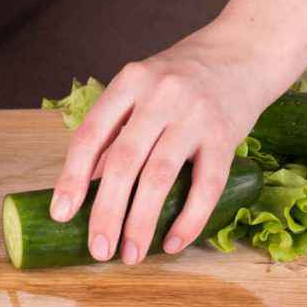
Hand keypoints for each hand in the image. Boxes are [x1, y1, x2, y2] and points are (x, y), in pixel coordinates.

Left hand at [49, 25, 276, 263]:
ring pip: (160, 177)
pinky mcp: (225, 135)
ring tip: (130, 255)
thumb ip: (116, 133)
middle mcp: (160, 95)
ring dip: (141, 222)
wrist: (245, 51)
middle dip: (106, 212)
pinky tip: (172, 243)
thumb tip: (87, 189)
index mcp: (129, 83)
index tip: (61, 214)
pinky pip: (206, 186)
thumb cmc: (183, 79)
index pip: (91, 135)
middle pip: (124, 162)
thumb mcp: (142, 90)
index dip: (72, 178)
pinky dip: (188, 220)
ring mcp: (194, 114)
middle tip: (98, 250)